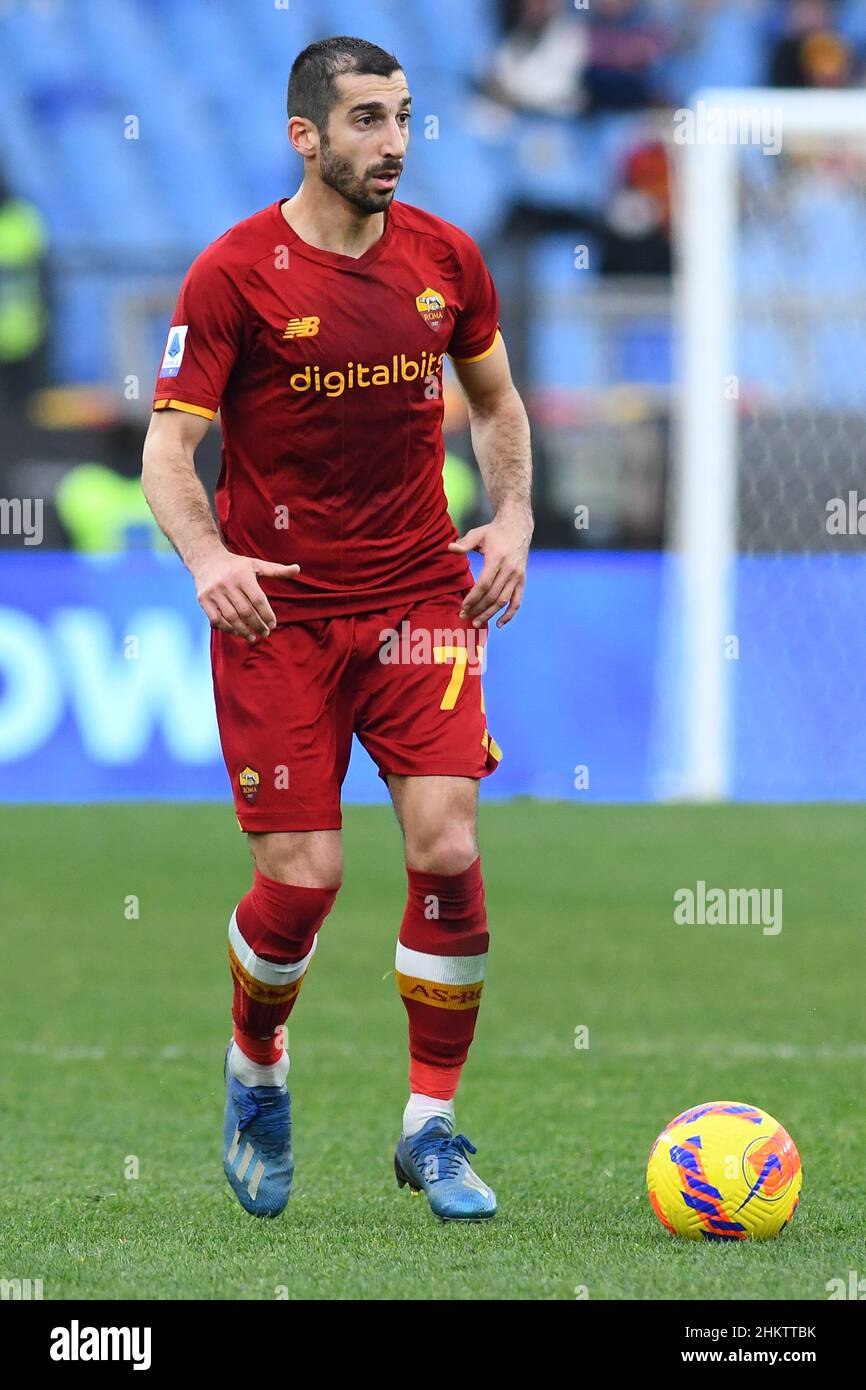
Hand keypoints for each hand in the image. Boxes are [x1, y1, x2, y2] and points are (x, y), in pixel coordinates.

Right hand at [193, 547, 299, 641]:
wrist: (206, 559)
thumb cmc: (236, 565)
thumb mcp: (256, 564)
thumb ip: (276, 570)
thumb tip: (298, 569)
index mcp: (243, 575)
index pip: (258, 600)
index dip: (266, 614)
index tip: (273, 624)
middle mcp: (227, 583)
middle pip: (245, 611)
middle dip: (257, 625)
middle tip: (265, 634)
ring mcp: (214, 592)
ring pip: (231, 617)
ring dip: (243, 630)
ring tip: (252, 637)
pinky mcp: (203, 599)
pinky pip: (216, 619)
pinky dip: (227, 628)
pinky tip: (236, 632)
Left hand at [448, 512, 531, 627]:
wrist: (518, 528)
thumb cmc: (494, 532)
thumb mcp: (478, 534)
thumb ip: (464, 543)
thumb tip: (449, 548)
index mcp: (497, 559)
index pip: (484, 584)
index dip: (473, 598)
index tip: (462, 607)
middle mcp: (510, 570)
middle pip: (492, 596)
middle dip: (478, 609)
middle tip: (464, 618)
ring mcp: (517, 576)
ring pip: (503, 601)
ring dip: (490, 614)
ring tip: (476, 623)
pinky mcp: (522, 580)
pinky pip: (517, 601)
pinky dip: (509, 614)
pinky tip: (498, 624)